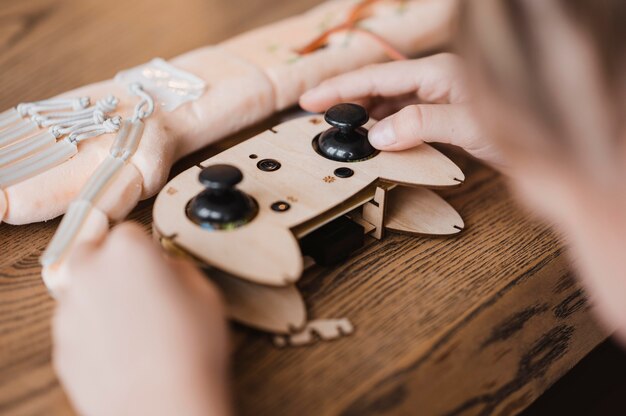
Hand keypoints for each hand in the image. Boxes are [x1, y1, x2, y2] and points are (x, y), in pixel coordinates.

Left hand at [52, 223, 229, 415]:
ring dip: (102, 297)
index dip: (147, 248)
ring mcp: (70, 311)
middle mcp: (90, 273)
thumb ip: (179, 269)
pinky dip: (95, 331)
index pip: (130, 231)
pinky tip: (125, 349)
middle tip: (143, 287)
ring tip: (138, 325)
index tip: (158, 263)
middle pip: (93, 253)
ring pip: (83, 290)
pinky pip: (78, 326)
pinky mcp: (62, 345)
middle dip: (113, 264)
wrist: (164, 407)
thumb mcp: (205, 293)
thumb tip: (166, 270)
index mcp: (127, 250)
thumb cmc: (190, 351)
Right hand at [300, 53, 505, 168]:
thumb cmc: (524, 125)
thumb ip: (421, 124)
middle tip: (315, 116)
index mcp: (437, 72)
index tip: (310, 99)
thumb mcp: (468, 123)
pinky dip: (385, 127)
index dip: (340, 88)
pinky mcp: (445, 117)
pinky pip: (405, 118)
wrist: (553, 145)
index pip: (377, 77)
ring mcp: (440, 99)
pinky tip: (376, 139)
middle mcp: (436, 81)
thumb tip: (378, 135)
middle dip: (346, 100)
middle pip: (379, 86)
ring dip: (364, 115)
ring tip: (340, 130)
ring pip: (390, 103)